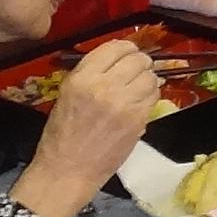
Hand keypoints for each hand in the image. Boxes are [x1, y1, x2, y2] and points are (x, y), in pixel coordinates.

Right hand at [14, 39, 159, 216]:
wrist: (68, 169)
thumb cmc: (62, 133)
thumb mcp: (68, 93)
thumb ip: (90, 74)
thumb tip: (118, 60)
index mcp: (81, 78)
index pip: (114, 48)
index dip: (126, 47)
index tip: (129, 52)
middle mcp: (103, 86)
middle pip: (137, 59)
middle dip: (141, 61)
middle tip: (139, 67)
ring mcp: (123, 103)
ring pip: (150, 76)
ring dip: (149, 77)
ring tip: (141, 85)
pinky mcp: (138, 120)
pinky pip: (154, 96)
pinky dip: (152, 94)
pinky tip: (143, 100)